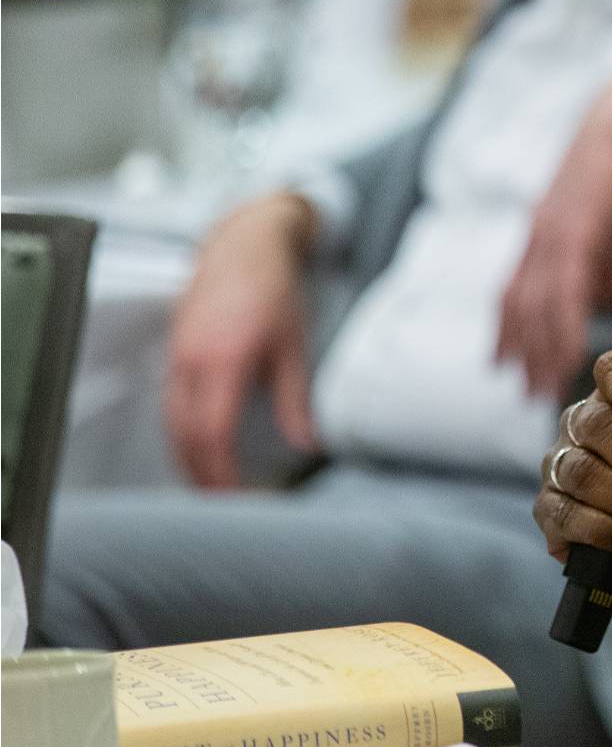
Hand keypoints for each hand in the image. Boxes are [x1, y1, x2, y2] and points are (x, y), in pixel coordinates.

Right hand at [165, 192, 319, 487]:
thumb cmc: (274, 287)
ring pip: (172, 423)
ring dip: (188, 458)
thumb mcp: (294, 344)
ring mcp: (176, 355)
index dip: (221, 473)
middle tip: (223, 504)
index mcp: (222, 360)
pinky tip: (200, 446)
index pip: (213, 433)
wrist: (243, 242)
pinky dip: (182, 433)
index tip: (236, 498)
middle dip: (201, 475)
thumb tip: (306, 444)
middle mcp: (190, 361)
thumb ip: (296, 398)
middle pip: (185, 436)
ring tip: (211, 486)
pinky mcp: (173, 350)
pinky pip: (170, 403)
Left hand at [497, 56, 611, 395]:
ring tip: (546, 388)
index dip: (507, 328)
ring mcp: (554, 237)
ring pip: (539, 308)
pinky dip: (566, 330)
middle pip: (520, 306)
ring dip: (541, 352)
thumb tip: (605, 294)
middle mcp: (539, 237)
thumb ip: (603, 259)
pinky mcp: (577, 235)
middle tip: (526, 392)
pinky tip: (571, 356)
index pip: (515, 290)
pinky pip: (566, 296)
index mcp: (543, 231)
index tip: (503, 362)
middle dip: (521, 351)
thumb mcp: (608, 220)